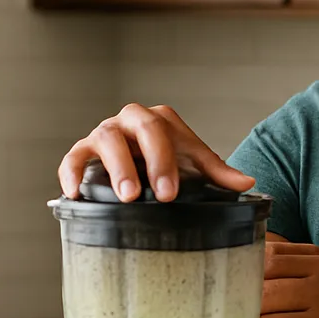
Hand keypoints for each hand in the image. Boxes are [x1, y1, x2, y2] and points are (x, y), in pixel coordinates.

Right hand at [57, 103, 253, 201]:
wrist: (147, 165)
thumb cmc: (173, 163)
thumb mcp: (195, 166)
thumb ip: (219, 173)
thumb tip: (248, 184)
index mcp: (160, 120)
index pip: (164, 131)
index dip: (165, 161)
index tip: (170, 194)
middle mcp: (131, 120)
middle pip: (136, 128)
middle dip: (142, 162)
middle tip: (145, 195)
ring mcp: (106, 134)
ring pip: (104, 138)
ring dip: (113, 167)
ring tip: (125, 197)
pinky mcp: (84, 151)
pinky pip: (72, 158)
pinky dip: (70, 173)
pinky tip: (74, 195)